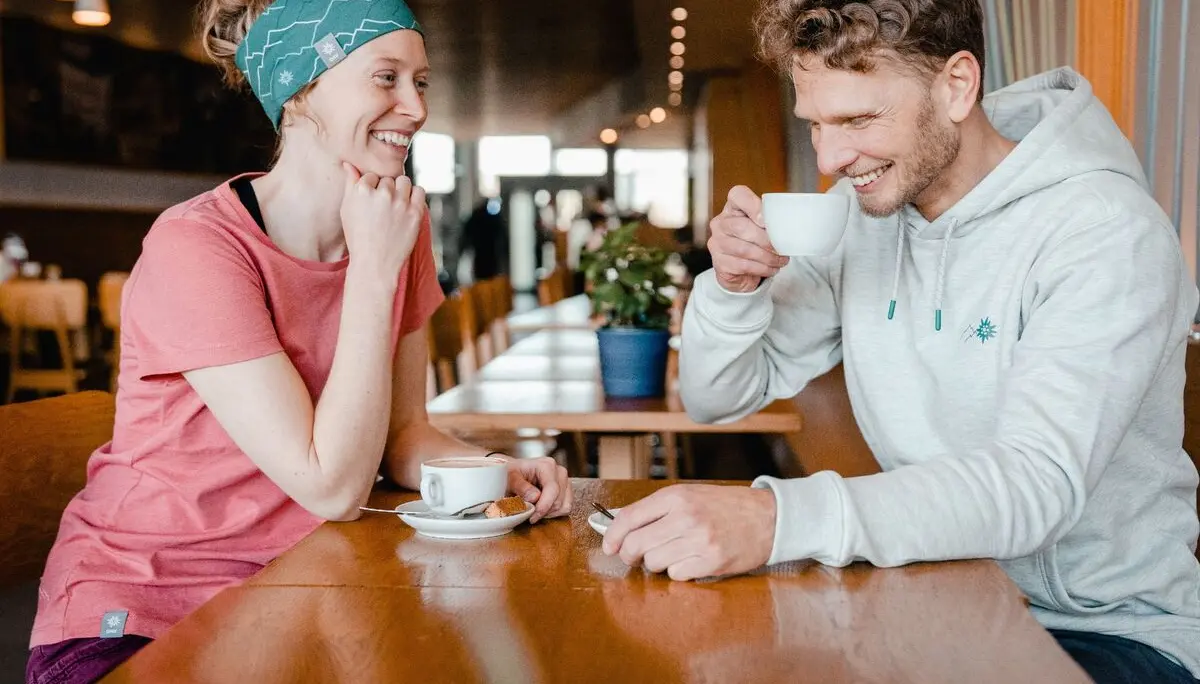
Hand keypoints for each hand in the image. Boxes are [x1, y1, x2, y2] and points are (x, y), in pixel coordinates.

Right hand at [340, 163, 425, 281]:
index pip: (371, 176)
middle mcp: (382, 194)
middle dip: (386, 189)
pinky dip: (415, 196)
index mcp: (362, 190)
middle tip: (383, 207)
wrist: (375, 262)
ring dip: (401, 190)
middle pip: (389, 179)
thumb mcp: (347, 209)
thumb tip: (348, 164)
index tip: (371, 202)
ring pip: (405, 181)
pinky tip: (407, 207)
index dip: (371, 188)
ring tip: (396, 205)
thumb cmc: (358, 237)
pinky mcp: (415, 212)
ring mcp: (400, 203)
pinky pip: (419, 191)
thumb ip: (350, 184)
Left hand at [504, 456, 571, 522]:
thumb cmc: (511, 475)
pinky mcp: (566, 491)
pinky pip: (566, 508)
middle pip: (558, 500)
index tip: (532, 517)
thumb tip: (535, 497)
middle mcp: (559, 472)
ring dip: (549, 513)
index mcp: (546, 465)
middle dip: (543, 511)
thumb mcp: (509, 479)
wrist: (513, 474)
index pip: (552, 489)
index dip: (544, 506)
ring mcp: (565, 481)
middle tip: (528, 513)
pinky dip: (554, 513)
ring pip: (564, 506)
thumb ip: (521, 486)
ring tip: (534, 510)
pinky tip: (541, 509)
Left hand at [601, 484, 776, 580]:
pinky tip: (690, 561)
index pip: (629, 517)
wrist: (769, 517)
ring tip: (672, 554)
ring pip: (653, 563)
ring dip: (656, 563)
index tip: (610, 546)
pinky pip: (676, 575)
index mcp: (677, 497)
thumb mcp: (689, 495)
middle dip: (630, 554)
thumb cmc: (726, 506)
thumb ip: (656, 508)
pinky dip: (678, 572)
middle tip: (635, 556)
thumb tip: (620, 523)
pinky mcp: (711, 562)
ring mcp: (699, 541)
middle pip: (636, 545)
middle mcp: (685, 517)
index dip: (613, 535)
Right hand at [707, 185, 788, 292]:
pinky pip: (744, 266)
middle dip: (766, 240)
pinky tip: (771, 268)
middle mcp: (720, 224)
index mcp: (733, 208)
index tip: (765, 220)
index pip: (737, 195)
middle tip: (781, 248)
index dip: (752, 205)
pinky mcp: (720, 264)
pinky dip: (762, 269)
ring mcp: (717, 244)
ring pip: (744, 249)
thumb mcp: (763, 226)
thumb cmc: (755, 243)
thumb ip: (773, 221)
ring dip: (768, 257)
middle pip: (741, 227)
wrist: (741, 271)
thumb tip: (792, 225)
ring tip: (781, 260)